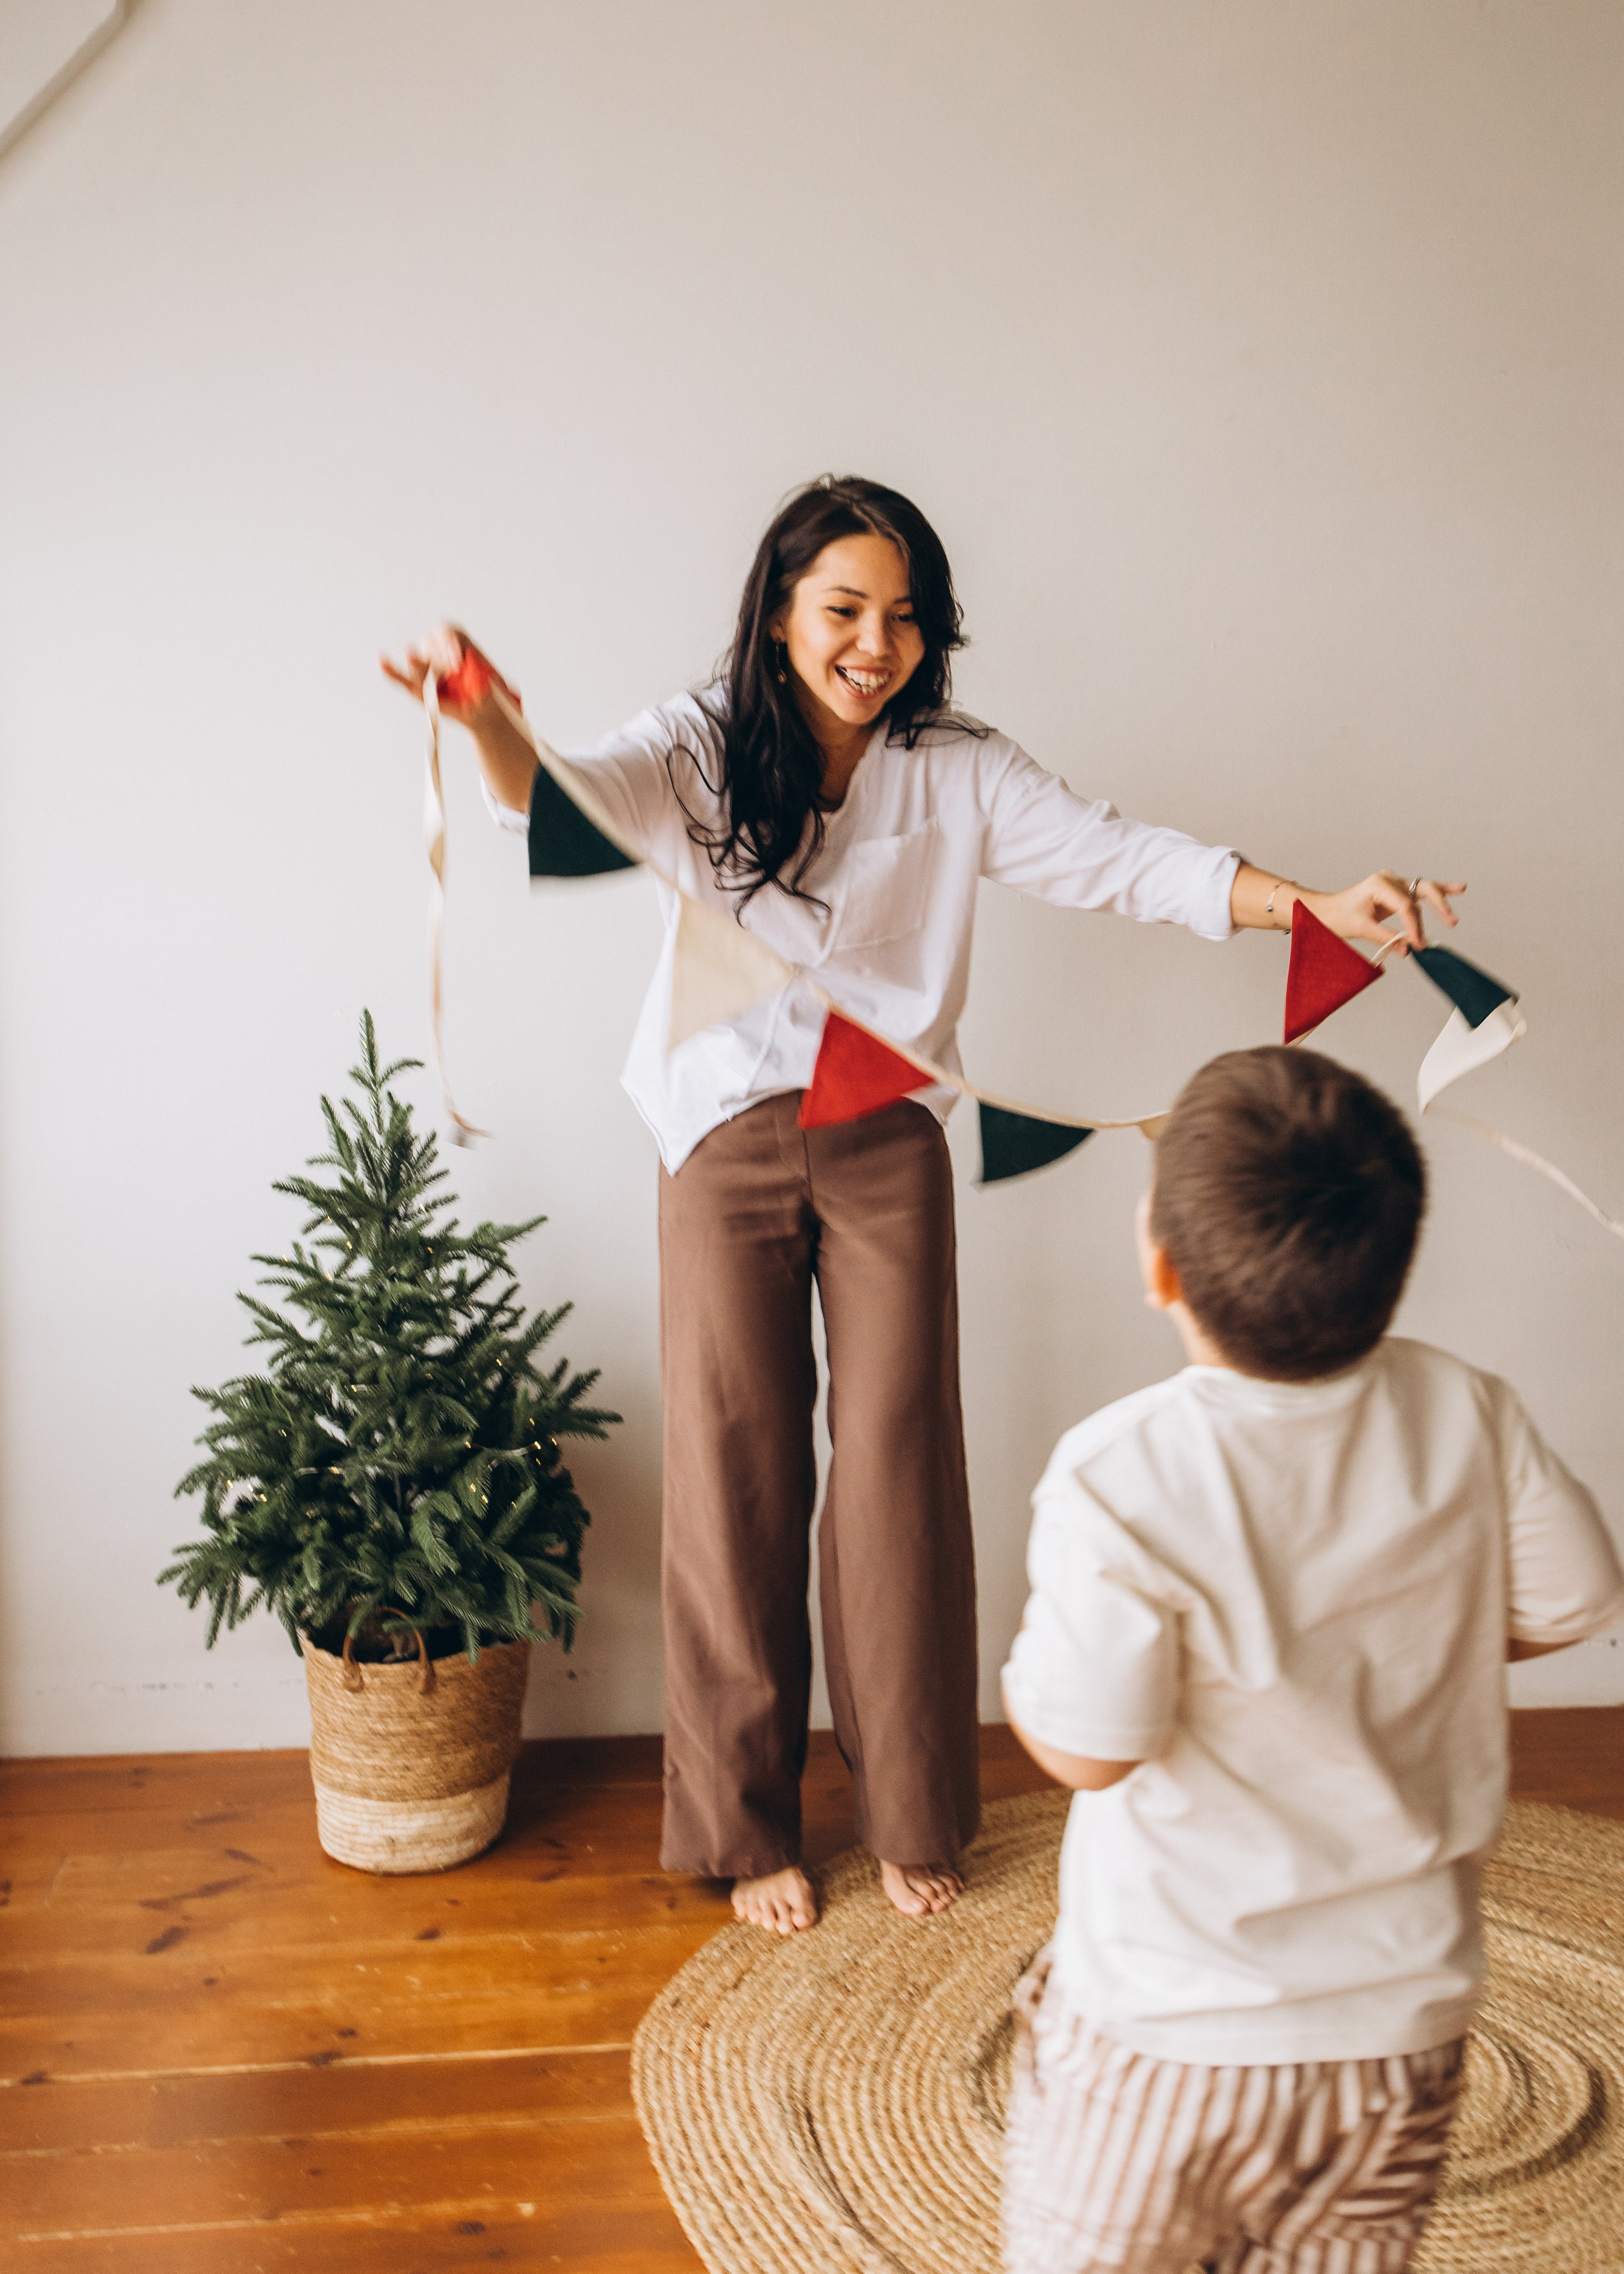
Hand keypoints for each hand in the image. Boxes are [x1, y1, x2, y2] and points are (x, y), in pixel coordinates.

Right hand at [379, 624, 519, 725]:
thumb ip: (478, 670)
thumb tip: (462, 668)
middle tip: (454, 668)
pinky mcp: (420, 688)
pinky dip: (392, 671)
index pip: (447, 631)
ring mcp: (430, 671)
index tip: (458, 659)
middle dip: (439, 652)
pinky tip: (383, 662)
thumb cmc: (492, 693)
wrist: (488, 714)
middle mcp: (441, 654)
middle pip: (431, 642)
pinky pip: (403, 678)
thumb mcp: (492, 677)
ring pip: (419, 660)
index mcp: (459, 645)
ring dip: (420, 663)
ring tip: (422, 665)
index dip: (449, 641)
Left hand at [1298, 872, 1465, 954]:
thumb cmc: (1337, 917)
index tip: (1418, 944)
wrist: (1324, 911)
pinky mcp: (1395, 891)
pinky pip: (1418, 893)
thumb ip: (1386, 938)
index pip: (1405, 906)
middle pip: (1421, 891)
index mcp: (1379, 884)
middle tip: (1451, 923)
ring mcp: (1393, 883)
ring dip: (1441, 901)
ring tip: (1458, 902)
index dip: (1414, 926)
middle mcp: (1388, 880)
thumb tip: (1407, 949)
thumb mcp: (1361, 928)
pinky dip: (1438, 892)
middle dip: (1438, 907)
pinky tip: (1458, 889)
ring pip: (1423, 890)